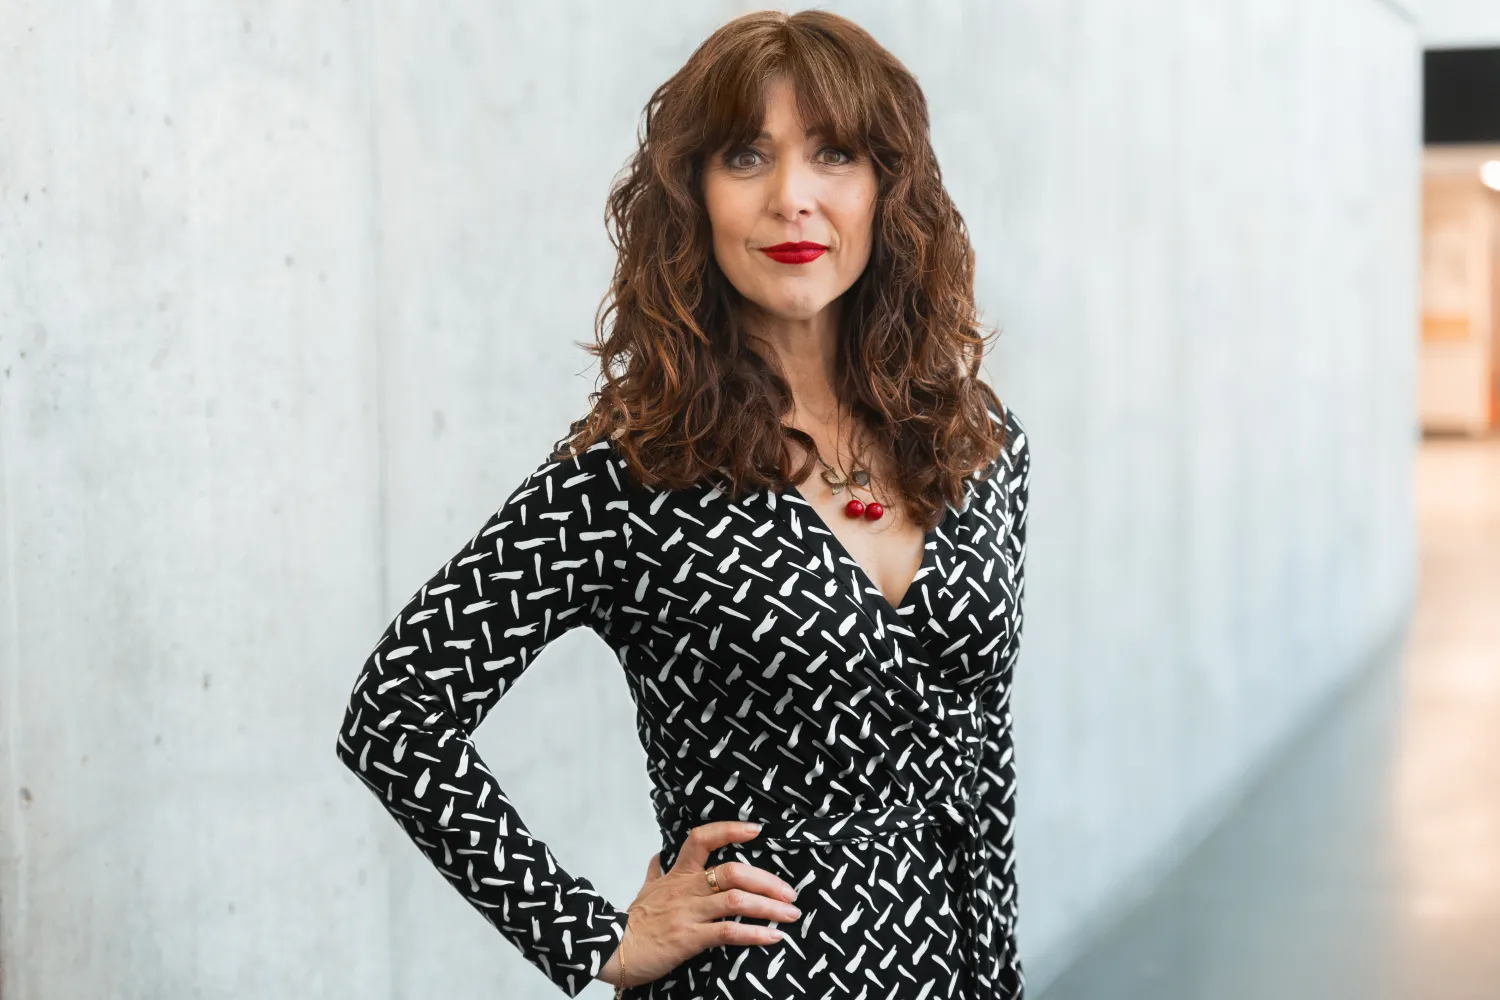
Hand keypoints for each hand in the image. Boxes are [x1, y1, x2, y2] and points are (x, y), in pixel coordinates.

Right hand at [597, 821, 800, 989]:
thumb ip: (655, 872)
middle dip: (767, 881)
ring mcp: (689, 912)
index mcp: (678, 874)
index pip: (702, 839)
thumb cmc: (632, 921)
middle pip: (733, 872)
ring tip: (791, 914)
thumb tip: (657, 856)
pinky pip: (728, 932)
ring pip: (736, 901)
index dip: (730, 830)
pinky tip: (773, 937)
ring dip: (770, 908)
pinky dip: (755, 934)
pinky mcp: (689, 938)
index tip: (756, 830)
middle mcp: (687, 889)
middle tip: (789, 892)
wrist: (612, 949)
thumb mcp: (644, 890)